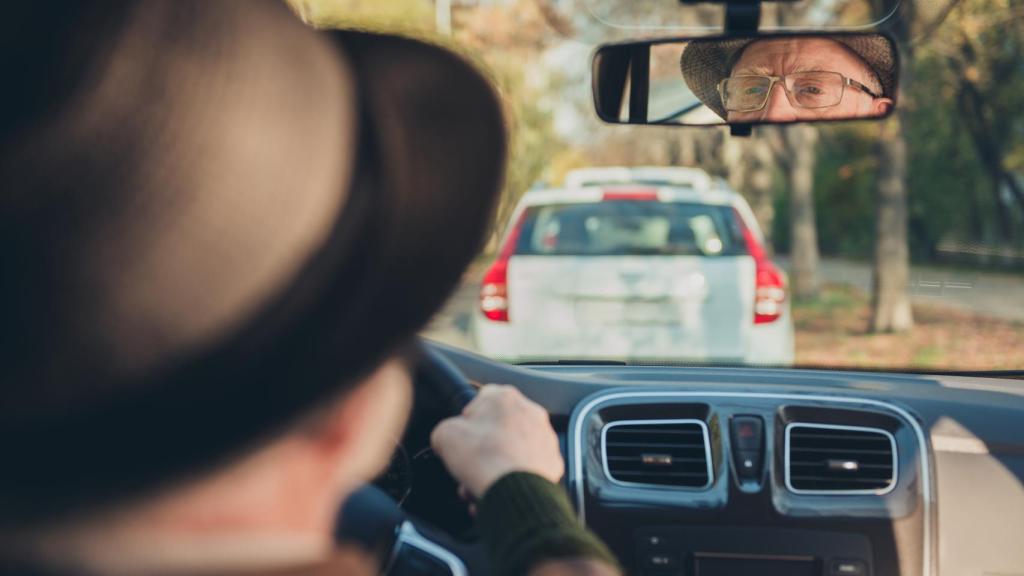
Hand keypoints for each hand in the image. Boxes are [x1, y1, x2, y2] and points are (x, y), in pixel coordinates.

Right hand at [430, 385, 563, 498]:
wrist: (514, 490)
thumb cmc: (485, 458)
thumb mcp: (444, 435)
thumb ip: (444, 430)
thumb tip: (446, 439)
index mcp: (505, 397)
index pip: (481, 398)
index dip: (466, 420)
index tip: (460, 436)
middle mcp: (530, 413)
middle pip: (497, 428)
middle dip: (481, 448)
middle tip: (468, 463)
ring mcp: (544, 437)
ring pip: (511, 450)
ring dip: (494, 465)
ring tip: (477, 484)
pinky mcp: (552, 462)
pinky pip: (525, 468)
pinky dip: (511, 479)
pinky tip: (495, 490)